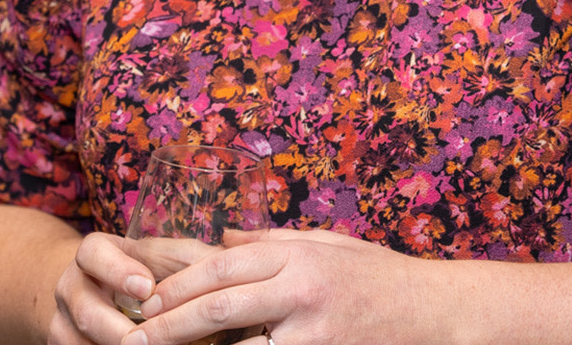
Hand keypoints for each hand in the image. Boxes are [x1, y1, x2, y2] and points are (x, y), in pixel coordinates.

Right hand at [47, 232, 220, 344]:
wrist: (103, 295)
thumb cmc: (149, 271)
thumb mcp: (166, 257)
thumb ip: (192, 259)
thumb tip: (230, 267)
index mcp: (94, 254)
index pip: (94, 254)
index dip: (118, 270)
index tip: (146, 288)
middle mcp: (71, 287)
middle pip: (87, 313)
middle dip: (122, 331)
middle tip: (155, 337)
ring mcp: (62, 323)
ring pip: (82, 343)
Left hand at [121, 229, 442, 344]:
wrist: (439, 313)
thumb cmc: (382, 278)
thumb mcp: (329, 245)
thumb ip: (274, 240)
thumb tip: (223, 237)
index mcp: (299, 255)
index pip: (222, 265)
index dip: (177, 285)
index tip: (144, 302)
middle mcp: (302, 289)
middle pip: (218, 307)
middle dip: (168, 326)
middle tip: (132, 341)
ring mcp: (314, 330)